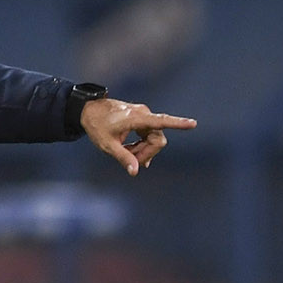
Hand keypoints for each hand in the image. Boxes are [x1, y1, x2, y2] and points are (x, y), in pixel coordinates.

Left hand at [80, 98, 196, 175]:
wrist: (89, 111)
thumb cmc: (97, 126)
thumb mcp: (107, 145)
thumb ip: (123, 157)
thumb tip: (136, 171)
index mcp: (136, 118)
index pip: (161, 121)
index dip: (178, 124)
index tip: (193, 124)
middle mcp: (143, 114)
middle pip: (158, 140)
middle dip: (147, 153)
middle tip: (130, 161)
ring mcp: (143, 115)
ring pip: (154, 139)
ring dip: (143, 150)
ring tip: (126, 153)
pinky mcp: (141, 118)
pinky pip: (149, 135)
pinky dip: (141, 144)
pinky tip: (130, 150)